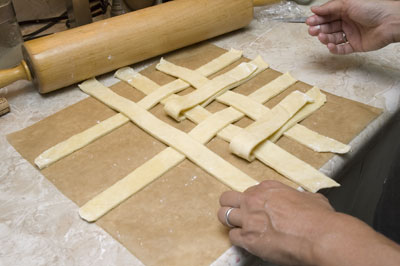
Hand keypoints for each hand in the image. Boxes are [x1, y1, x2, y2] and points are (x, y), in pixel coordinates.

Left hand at [218, 180, 334, 264]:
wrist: (319, 236)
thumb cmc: (318, 218)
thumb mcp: (309, 197)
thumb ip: (298, 197)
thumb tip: (302, 201)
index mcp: (268, 188)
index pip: (250, 191)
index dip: (253, 200)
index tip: (256, 207)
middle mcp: (254, 200)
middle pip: (228, 198)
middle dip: (230, 205)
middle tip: (237, 213)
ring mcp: (249, 219)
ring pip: (224, 215)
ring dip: (230, 221)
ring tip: (237, 227)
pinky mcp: (248, 238)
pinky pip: (232, 237)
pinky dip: (238, 240)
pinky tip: (247, 241)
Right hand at [306, 0, 399, 53]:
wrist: (390, 22)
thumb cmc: (373, 9)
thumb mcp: (348, 3)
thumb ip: (329, 7)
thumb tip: (314, 9)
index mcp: (346, 11)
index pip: (327, 16)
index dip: (318, 19)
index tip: (309, 22)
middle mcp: (348, 22)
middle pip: (329, 27)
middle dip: (319, 29)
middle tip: (312, 31)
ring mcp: (351, 34)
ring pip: (333, 38)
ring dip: (326, 39)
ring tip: (322, 38)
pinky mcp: (355, 45)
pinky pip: (342, 49)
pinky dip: (335, 49)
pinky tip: (330, 46)